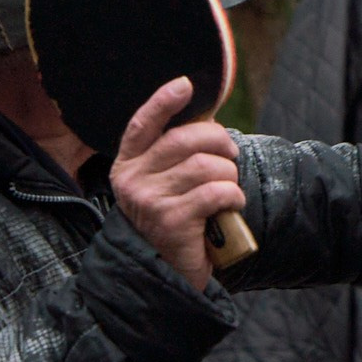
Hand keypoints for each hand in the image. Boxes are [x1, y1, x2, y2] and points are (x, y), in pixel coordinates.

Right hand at [111, 78, 245, 291]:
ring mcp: (149, 200)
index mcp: (127, 166)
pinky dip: (233, 196)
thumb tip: (207, 122)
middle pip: (185, 139)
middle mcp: (132, 180)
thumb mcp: (163, 187)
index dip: (163, 101)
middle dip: (219, 142)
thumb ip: (174, 158)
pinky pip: (216, 191)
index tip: (185, 84)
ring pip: (206, 165)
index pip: (142, 124)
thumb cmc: (172, 224)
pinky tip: (231, 206)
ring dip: (229, 175)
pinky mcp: (171, 220)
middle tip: (230, 156)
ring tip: (229, 189)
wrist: (164, 276)